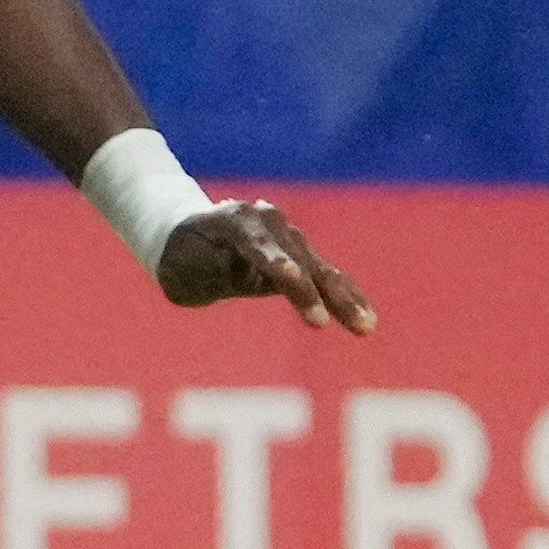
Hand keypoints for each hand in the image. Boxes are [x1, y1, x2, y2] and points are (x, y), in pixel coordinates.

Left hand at [155, 199, 379, 331]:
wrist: (189, 236)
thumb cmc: (182, 261)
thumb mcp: (181, 271)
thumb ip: (209, 273)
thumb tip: (236, 273)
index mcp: (234, 222)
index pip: (261, 248)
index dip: (279, 267)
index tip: (295, 281)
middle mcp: (268, 221)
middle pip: (301, 258)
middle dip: (322, 291)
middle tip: (345, 320)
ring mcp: (288, 236)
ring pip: (321, 269)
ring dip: (345, 299)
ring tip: (367, 327)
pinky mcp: (300, 255)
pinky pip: (325, 278)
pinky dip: (344, 299)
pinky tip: (367, 321)